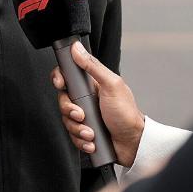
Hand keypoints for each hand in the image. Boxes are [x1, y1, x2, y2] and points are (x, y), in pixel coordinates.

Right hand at [51, 41, 144, 166]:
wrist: (133, 142)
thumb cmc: (127, 113)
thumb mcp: (112, 85)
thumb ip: (93, 66)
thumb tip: (77, 49)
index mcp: (90, 85)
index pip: (67, 75)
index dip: (59, 78)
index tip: (61, 84)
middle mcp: (85, 99)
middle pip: (62, 100)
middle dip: (69, 111)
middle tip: (81, 115)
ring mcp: (84, 116)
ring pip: (66, 120)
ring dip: (77, 129)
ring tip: (91, 133)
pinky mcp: (84, 132)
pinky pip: (72, 136)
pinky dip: (81, 140)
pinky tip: (92, 142)